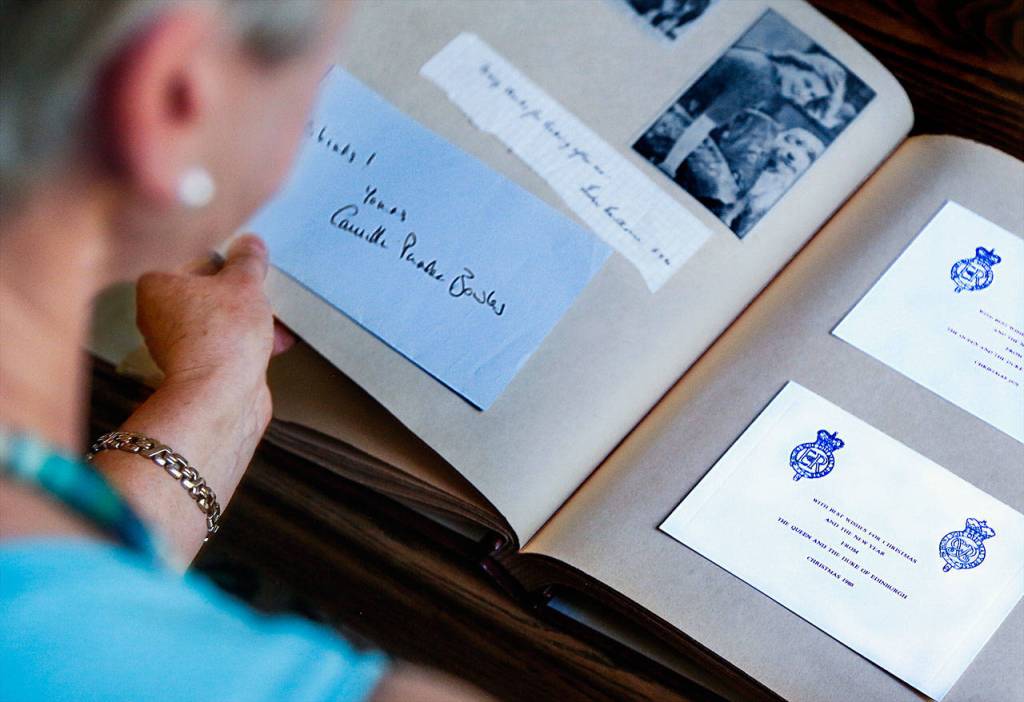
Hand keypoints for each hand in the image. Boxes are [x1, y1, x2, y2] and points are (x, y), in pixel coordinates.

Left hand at [136, 235, 292, 428]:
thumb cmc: (221, 337)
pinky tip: (278, 340)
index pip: (196, 259)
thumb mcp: (244, 283)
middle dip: (242, 294)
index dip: (229, 261)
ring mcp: (179, 346)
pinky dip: (250, 342)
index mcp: (156, 285)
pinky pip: (229, 346)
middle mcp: (160, 316)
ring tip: (277, 317)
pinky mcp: (201, 370)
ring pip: (222, 321)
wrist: (222, 397)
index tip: (250, 262)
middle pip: (210, 292)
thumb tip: (250, 244)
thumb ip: (248, 260)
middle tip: (265, 289)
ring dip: (250, 319)